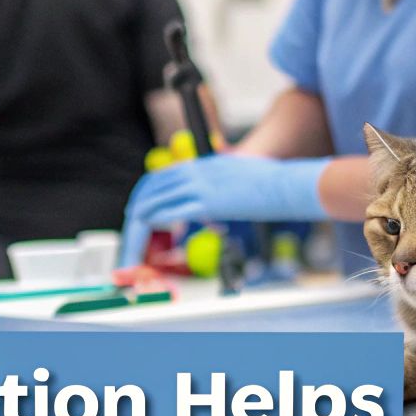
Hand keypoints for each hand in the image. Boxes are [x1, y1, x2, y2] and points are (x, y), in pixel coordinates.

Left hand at [118, 155, 328, 266]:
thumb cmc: (268, 185)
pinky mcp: (206, 201)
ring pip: (152, 204)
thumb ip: (214, 188)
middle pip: (149, 191)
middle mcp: (195, 170)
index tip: (138, 218)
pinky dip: (153, 228)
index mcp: (200, 165)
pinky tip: (153, 242)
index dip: (144, 200)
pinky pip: (168, 213)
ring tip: (135, 251)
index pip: (159, 179)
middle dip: (134, 217)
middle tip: (131, 240)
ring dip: (137, 230)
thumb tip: (205, 207)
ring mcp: (199, 184)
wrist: (285, 184)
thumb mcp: (234, 178)